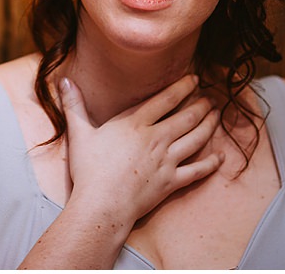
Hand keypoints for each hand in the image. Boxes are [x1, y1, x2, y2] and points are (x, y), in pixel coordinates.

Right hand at [59, 74, 222, 227]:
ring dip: (209, 126)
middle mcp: (155, 139)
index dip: (182, 87)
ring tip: (217, 116)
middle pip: (185, 117)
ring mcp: (166, 161)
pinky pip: (196, 171)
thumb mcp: (79, 134)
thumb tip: (64, 81)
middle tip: (211, 98)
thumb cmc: (89, 170)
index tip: (194, 79)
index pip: (165, 99)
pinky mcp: (171, 182)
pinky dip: (210, 164)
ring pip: (195, 139)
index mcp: (135, 124)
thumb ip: (74, 105)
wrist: (102, 204)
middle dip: (201, 105)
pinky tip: (220, 157)